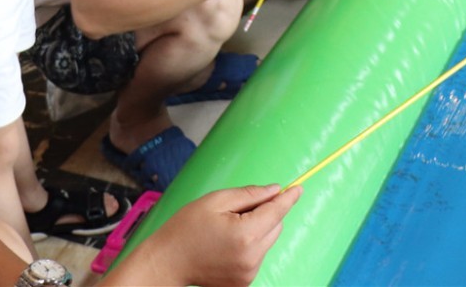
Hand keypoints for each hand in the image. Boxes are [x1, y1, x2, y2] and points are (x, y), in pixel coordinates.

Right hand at [129, 184, 301, 286]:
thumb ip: (250, 194)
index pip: (277, 212)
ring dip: (258, 229)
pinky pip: (258, 254)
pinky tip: (227, 243)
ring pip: (268, 240)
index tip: (298, 188)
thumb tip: (275, 190)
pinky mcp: (244, 282)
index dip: (288, 198)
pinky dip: (251, 244)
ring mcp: (249, 273)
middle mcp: (252, 257)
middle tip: (239, 208)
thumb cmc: (186, 228)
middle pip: (275, 226)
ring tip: (228, 228)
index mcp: (245, 235)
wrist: (167, 262)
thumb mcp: (216, 201)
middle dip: (266, 212)